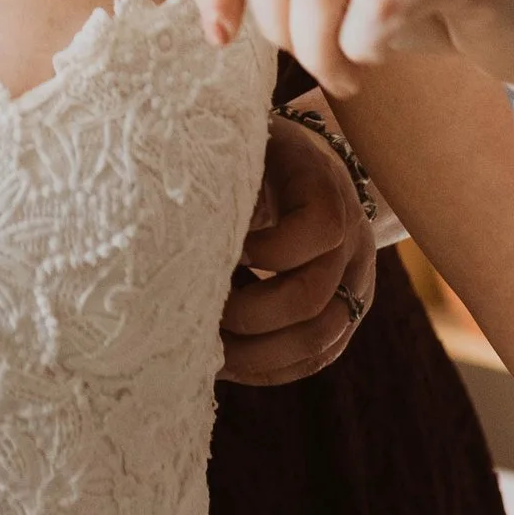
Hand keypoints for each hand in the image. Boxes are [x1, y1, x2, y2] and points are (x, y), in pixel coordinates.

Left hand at [217, 96, 378, 385]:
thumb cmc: (247, 153)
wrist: (294, 164)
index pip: (320, 227)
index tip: (225, 250)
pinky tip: (228, 361)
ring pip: (319, 340)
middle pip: (314, 297)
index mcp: (322, 182)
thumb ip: (218, 170)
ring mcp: (354, 279)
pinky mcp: (344, 313)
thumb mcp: (238, 147)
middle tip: (201, 315)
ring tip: (208, 351)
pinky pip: (316, 357)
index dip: (270, 249)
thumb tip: (159, 222)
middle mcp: (351, 235)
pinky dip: (270, 367)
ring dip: (258, 354)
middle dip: (250, 316)